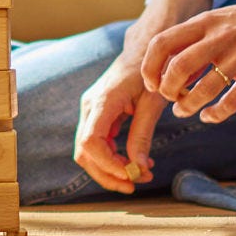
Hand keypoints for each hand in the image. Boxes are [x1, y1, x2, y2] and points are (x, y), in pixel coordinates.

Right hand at [72, 0, 212, 192]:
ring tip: (138, 176)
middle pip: (84, 153)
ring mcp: (91, 111)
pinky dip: (112, 159)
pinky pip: (96, 144)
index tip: (131, 175)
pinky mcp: (97, 115)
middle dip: (107, 174)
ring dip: (109, 169)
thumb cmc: (150, 72)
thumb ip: (143, 135)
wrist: (144, 50)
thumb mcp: (152, 104)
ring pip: (87, 152)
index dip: (107, 165)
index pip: (90, 143)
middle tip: (134, 184)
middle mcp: (90, 107)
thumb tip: (139, 169)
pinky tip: (134, 163)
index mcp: (103, 101)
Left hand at [139, 0, 235, 125]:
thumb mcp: (219, 19)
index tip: (151, 83)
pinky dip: (216, 113)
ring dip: (188, 106)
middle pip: (178, 67)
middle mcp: (219, 37)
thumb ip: (194, 38)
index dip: (150, 66)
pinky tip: (210, 116)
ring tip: (184, 111)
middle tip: (170, 99)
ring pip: (204, 88)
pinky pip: (232, 100)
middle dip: (167, 90)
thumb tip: (165, 64)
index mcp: (204, 22)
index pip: (162, 42)